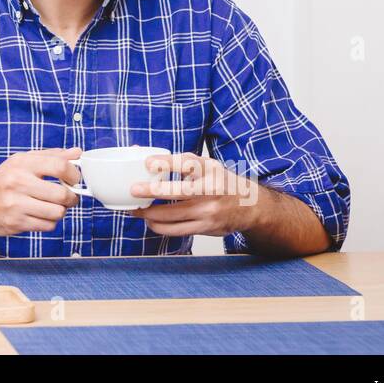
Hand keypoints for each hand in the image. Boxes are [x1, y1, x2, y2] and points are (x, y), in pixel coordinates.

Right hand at [0, 147, 82, 236]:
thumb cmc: (3, 181)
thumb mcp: (23, 161)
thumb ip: (51, 156)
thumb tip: (77, 153)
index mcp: (21, 163)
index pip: (59, 166)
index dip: (74, 175)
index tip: (75, 179)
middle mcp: (17, 182)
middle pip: (61, 194)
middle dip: (71, 198)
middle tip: (68, 197)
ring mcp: (15, 204)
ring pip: (57, 212)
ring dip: (60, 211)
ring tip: (52, 206)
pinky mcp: (16, 222)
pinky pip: (47, 226)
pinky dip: (49, 222)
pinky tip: (40, 215)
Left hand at [130, 152, 260, 237]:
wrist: (250, 207)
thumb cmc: (220, 182)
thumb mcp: (207, 165)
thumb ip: (179, 161)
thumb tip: (141, 152)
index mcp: (210, 170)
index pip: (188, 163)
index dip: (166, 162)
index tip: (147, 162)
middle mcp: (211, 190)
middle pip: (179, 191)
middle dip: (153, 191)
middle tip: (134, 190)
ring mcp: (209, 211)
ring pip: (174, 214)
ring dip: (150, 213)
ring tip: (135, 209)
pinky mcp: (206, 227)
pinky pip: (178, 230)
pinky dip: (160, 227)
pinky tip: (150, 222)